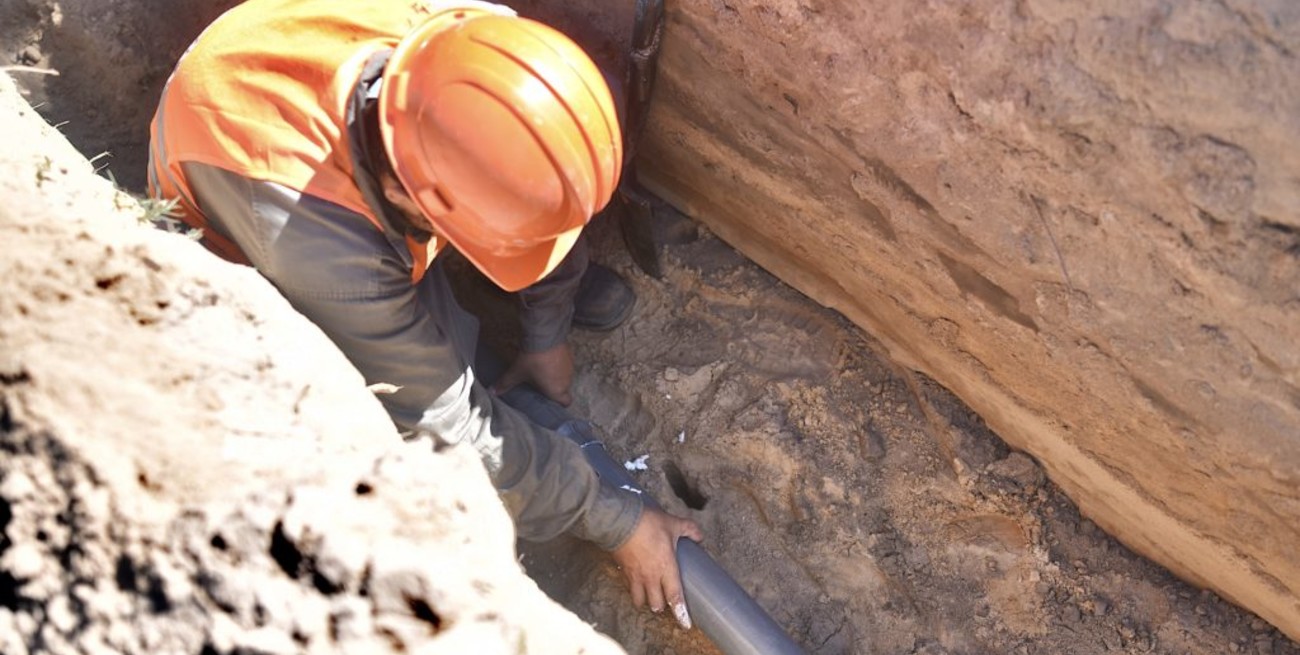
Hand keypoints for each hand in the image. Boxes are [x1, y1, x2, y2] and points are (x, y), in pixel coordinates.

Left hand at [491, 342, 573, 405]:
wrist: (545, 336)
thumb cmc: (533, 359)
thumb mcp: (517, 372)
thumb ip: (505, 383)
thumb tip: (493, 392)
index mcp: (556, 390)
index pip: (565, 403)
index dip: (558, 402)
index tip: (548, 398)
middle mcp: (566, 381)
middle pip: (563, 389)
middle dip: (553, 387)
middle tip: (540, 384)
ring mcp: (570, 368)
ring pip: (564, 376)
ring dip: (556, 375)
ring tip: (542, 370)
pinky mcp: (570, 355)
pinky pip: (565, 364)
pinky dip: (557, 364)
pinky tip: (547, 359)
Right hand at [611, 507, 703, 628]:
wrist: (619, 520)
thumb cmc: (647, 523)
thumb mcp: (673, 523)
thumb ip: (689, 530)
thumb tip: (699, 536)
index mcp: (666, 568)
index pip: (675, 597)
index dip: (681, 613)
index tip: (685, 624)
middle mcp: (651, 577)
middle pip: (656, 605)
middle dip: (662, 607)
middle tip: (667, 602)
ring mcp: (635, 576)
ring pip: (640, 601)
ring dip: (646, 602)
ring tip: (650, 596)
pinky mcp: (623, 571)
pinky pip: (629, 588)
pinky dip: (633, 590)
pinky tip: (636, 584)